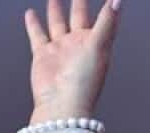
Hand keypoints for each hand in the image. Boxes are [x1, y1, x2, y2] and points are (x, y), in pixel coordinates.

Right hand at [24, 0, 121, 123]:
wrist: (60, 105)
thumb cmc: (83, 82)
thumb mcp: (98, 46)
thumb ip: (106, 22)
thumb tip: (117, 0)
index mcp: (96, 43)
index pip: (103, 18)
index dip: (106, 5)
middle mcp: (78, 45)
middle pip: (79, 16)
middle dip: (78, 2)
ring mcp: (61, 49)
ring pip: (58, 23)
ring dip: (56, 10)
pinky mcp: (43, 55)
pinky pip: (38, 35)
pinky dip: (34, 24)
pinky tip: (31, 13)